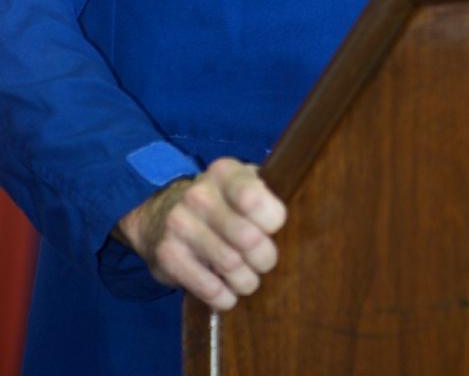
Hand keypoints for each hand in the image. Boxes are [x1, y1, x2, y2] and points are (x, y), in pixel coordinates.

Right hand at [115, 157, 286, 309]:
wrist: (162, 216)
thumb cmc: (221, 203)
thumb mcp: (242, 184)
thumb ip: (268, 192)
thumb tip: (306, 209)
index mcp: (224, 172)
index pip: (254, 198)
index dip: (272, 221)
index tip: (273, 229)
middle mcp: (199, 194)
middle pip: (248, 238)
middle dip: (264, 258)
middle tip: (264, 262)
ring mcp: (180, 223)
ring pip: (231, 266)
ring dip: (247, 281)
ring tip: (248, 279)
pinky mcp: (167, 254)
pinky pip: (208, 287)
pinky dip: (225, 297)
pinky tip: (228, 294)